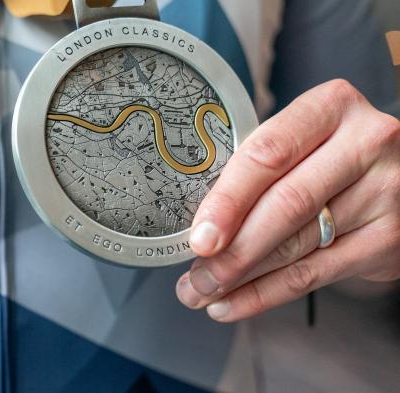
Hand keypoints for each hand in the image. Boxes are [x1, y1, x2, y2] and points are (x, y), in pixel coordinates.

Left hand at [175, 79, 399, 321]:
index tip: (198, 237)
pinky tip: (233, 304)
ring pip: (298, 245)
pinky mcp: (391, 238)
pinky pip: (315, 274)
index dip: (228, 200)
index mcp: (330, 107)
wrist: (399, 174)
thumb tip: (198, 227)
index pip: (269, 154)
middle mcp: (366, 143)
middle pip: (286, 204)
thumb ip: (255, 170)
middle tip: (195, 277)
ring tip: (203, 292)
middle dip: (232, 250)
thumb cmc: (327, 155)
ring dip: (242, 277)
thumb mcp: (297, 142)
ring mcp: (385, 191)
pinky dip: (267, 294)